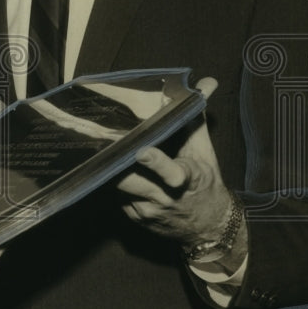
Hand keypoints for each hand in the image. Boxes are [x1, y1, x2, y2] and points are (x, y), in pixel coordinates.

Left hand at [115, 77, 232, 245]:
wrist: (209, 225)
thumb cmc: (205, 181)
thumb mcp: (204, 150)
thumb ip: (196, 117)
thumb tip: (206, 82)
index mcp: (187, 179)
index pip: (171, 173)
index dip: (156, 163)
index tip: (141, 151)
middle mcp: (165, 198)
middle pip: (132, 183)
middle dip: (115, 164)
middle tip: (99, 143)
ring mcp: (148, 210)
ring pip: (119, 189)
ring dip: (109, 170)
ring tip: (98, 151)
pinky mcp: (135, 217)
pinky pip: (116, 197)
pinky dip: (112, 181)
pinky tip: (108, 168)